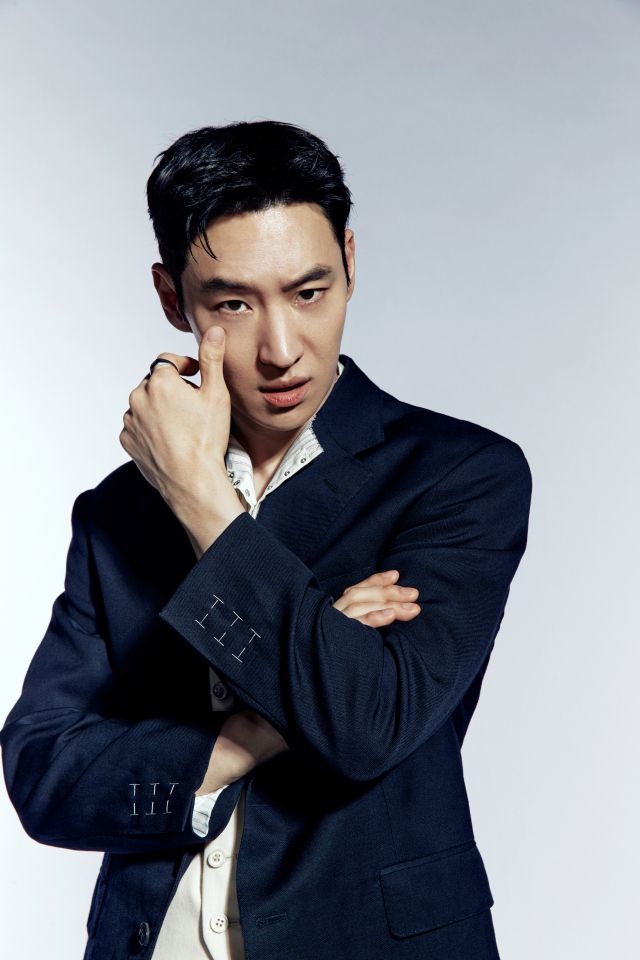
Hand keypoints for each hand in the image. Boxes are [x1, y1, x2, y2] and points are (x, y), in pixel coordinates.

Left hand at [119, 326, 231, 512]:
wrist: (193, 481)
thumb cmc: (207, 440)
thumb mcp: (216, 395)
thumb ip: (211, 359)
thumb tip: (213, 331)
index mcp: (160, 382)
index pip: (168, 361)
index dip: (184, 366)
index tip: (195, 376)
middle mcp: (138, 398)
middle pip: (155, 383)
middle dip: (171, 389)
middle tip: (192, 406)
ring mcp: (130, 421)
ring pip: (144, 405)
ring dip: (159, 408)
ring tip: (181, 425)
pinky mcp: (127, 441)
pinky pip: (137, 426)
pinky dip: (149, 428)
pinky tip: (169, 438)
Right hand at [196, 571, 420, 793]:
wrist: (267, 720)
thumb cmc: (299, 695)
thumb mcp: (326, 663)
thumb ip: (342, 647)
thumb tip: (372, 638)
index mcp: (321, 623)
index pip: (351, 594)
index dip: (373, 583)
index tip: (395, 575)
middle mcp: (318, 623)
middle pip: (358, 597)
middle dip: (389, 592)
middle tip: (414, 593)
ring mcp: (319, 634)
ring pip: (357, 607)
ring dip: (387, 603)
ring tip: (411, 605)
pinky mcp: (320, 648)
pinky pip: (350, 630)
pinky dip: (371, 620)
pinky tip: (390, 618)